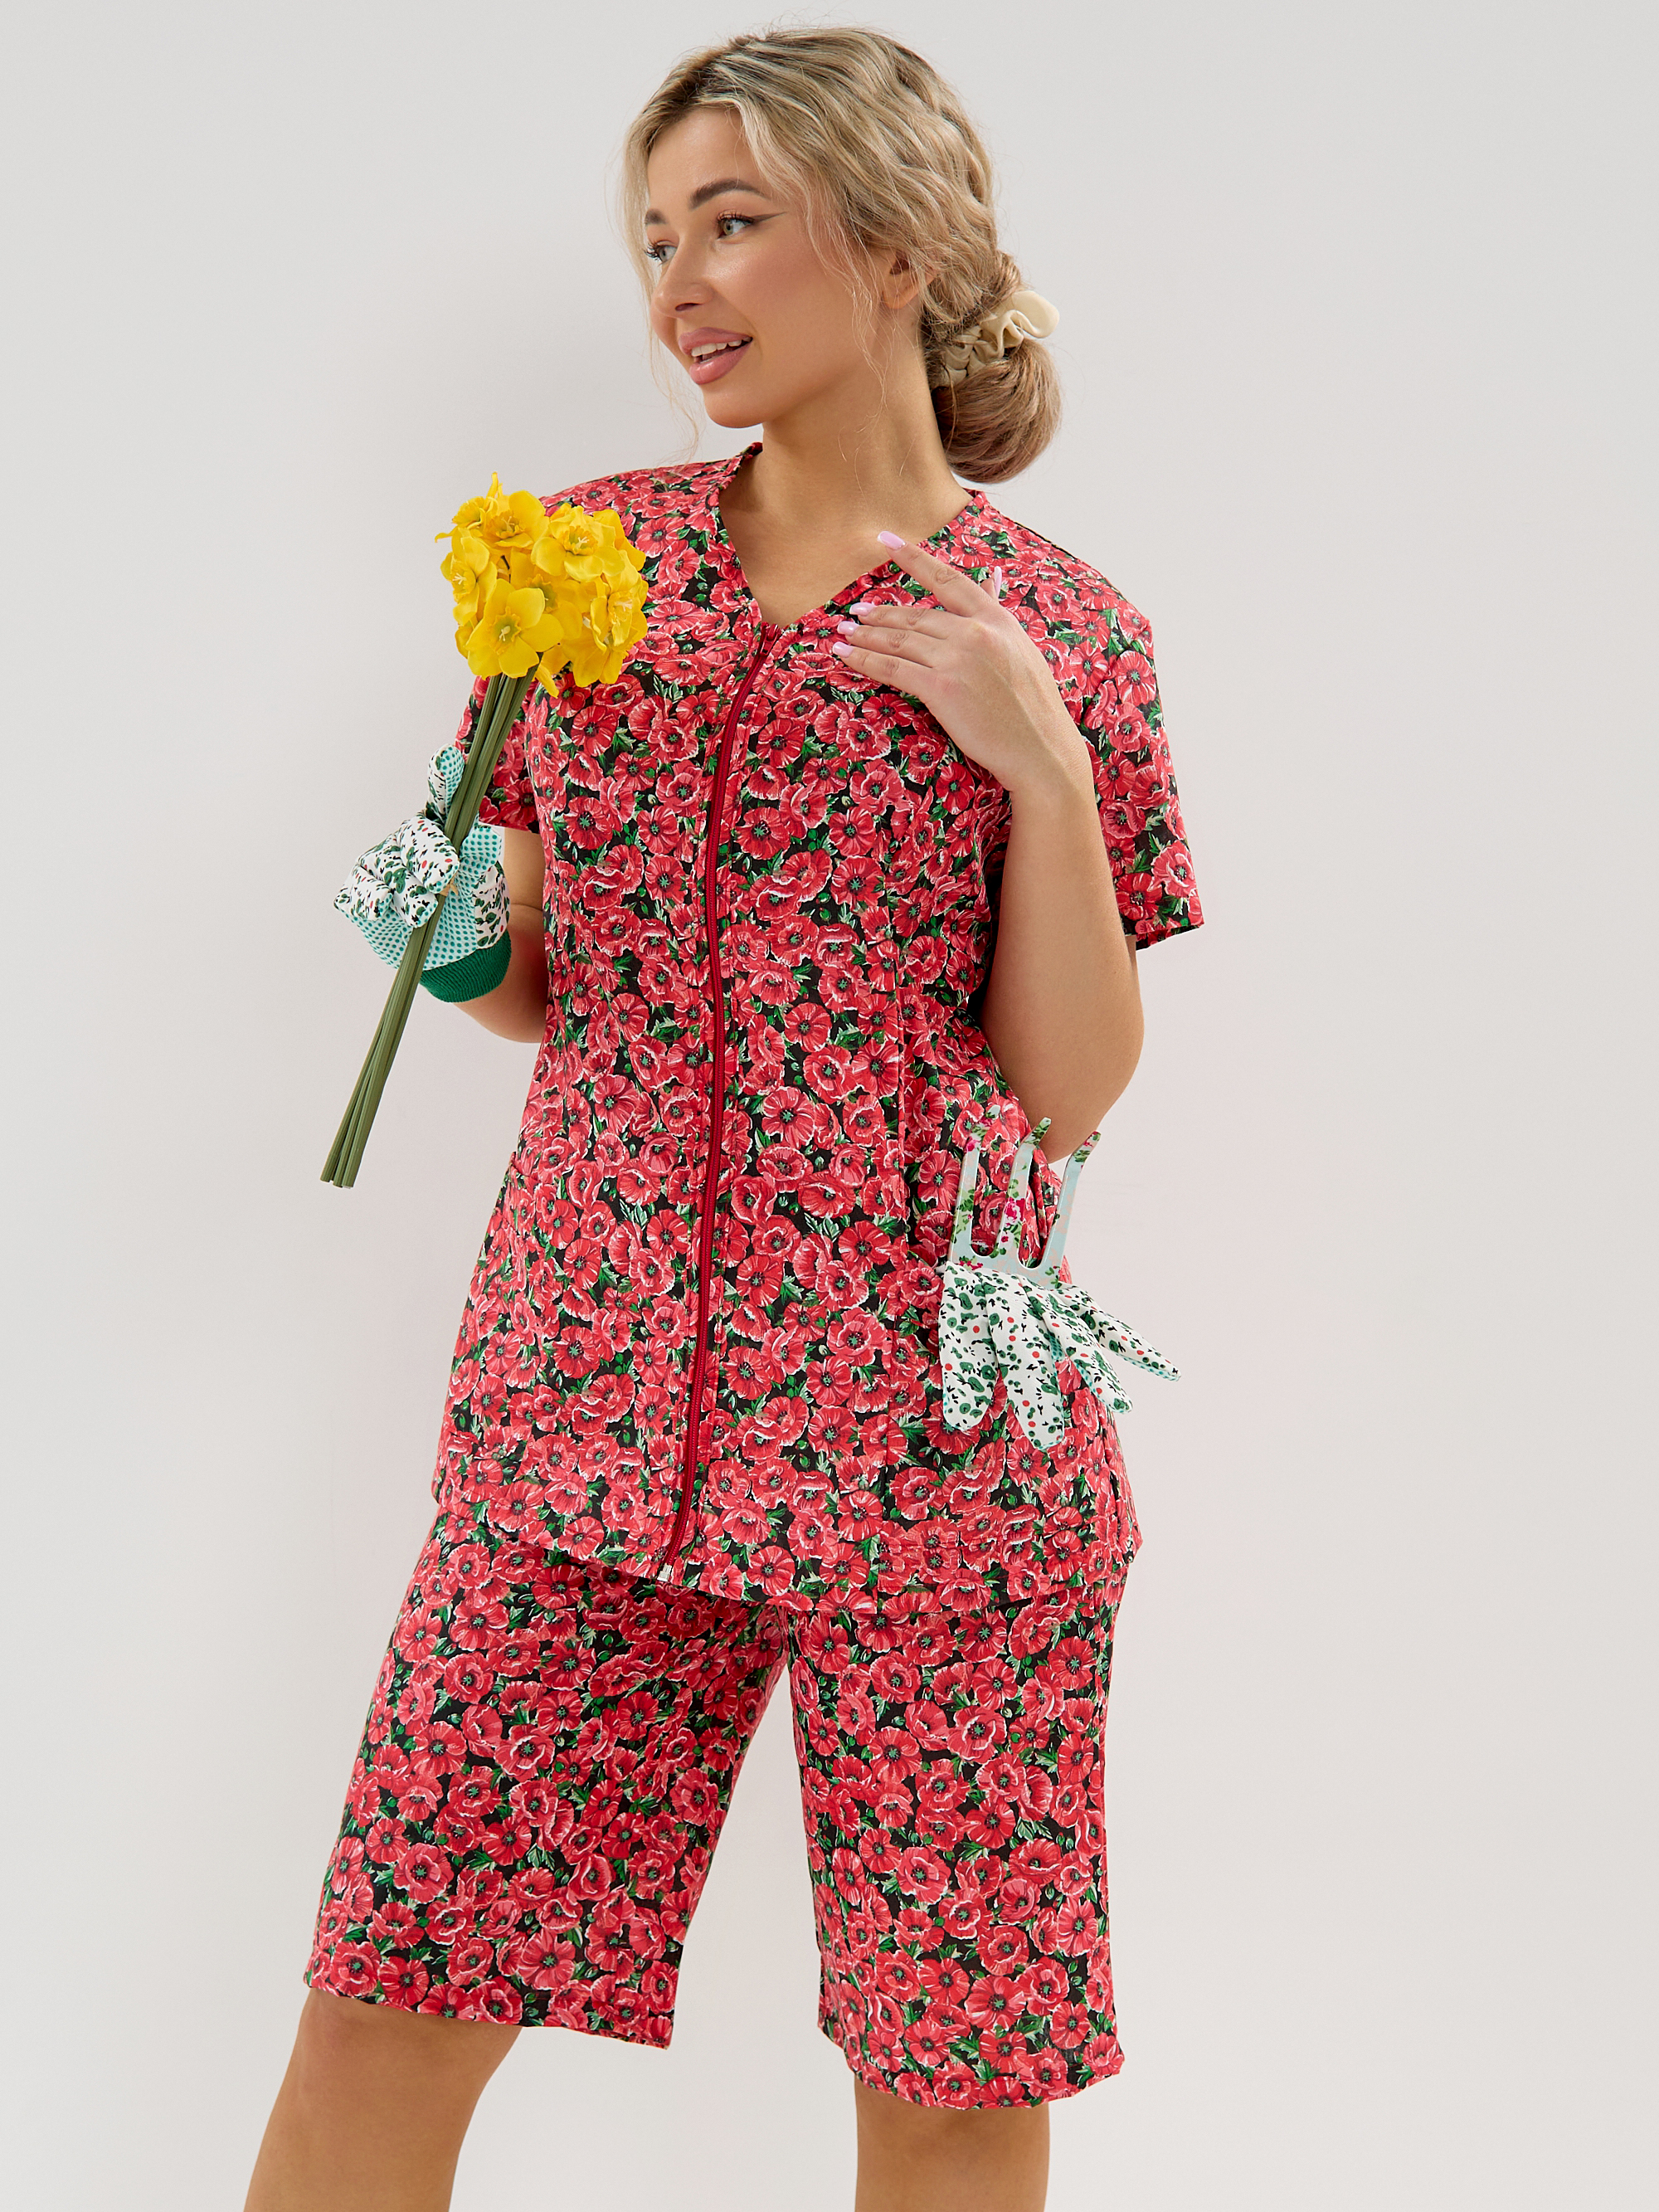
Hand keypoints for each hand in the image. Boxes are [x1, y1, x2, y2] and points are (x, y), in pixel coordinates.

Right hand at [334, 746, 511, 998]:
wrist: (463, 957)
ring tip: (427, 910)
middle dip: (432, 854)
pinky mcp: (365, 900)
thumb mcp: (492, 888)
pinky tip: (380, 907)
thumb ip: (483, 866)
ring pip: (388, 867)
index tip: (450, 759)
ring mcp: (384, 869)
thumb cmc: (478, 912)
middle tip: (450, 874)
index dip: (444, 779)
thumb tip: (470, 852)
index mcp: (445, 830)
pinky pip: (358, 894)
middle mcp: (411, 844)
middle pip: (416, 837)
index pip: (444, 798)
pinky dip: (368, 899)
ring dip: (407, 887)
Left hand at [831, 533, 1094, 800]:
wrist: (1040, 748)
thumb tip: (991, 577)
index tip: (886, 540)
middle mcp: (975, 632)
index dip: (913, 558)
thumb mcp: (1020, 648)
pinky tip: (845, 655)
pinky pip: (893, 668)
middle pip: (914, 614)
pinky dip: (864, 659)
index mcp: (995, 619)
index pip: (947, 579)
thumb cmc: (1033, 706)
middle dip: (879, 613)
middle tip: (854, 613)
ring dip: (864, 635)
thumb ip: (996, 613)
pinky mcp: (942, 688)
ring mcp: (957, 659)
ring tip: (843, 633)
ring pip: (898, 639)